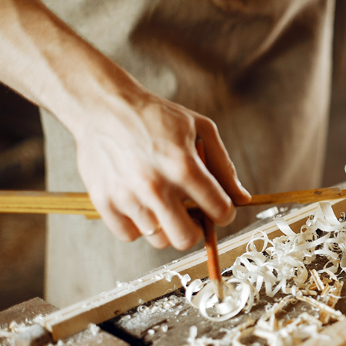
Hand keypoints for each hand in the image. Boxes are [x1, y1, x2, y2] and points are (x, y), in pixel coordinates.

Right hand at [72, 86, 250, 249]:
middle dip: (196, 229)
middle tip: (193, 214)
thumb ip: (224, 167)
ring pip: (159, 240)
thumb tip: (242, 199)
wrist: (102, 105)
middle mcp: (155, 186)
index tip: (220, 208)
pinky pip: (129, 235)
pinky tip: (142, 204)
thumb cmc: (156, 116)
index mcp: (183, 166)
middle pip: (186, 239)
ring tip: (164, 202)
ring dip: (167, 226)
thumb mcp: (201, 129)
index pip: (219, 211)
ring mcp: (126, 196)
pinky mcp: (103, 202)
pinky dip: (138, 226)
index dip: (225, 213)